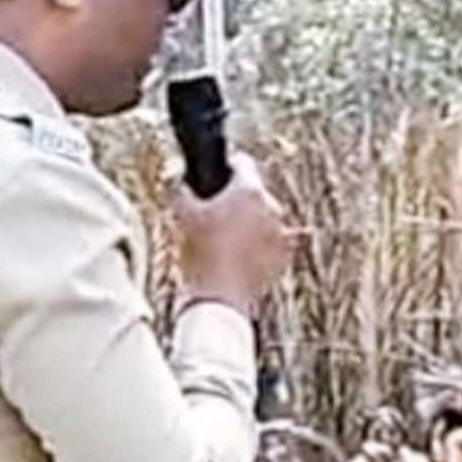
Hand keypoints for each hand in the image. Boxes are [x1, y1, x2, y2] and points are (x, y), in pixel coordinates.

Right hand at [174, 153, 291, 314]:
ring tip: (226, 236)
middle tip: (214, 213)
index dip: (225, 167)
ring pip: (264, 216)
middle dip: (237, 198)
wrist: (219, 299)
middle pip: (254, 191)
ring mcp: (282, 231)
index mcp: (250, 190)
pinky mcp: (285, 254)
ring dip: (250, 220)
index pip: (241, 162)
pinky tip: (243, 251)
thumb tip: (177, 174)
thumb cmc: (200, 254)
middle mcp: (273, 206)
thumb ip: (178, 186)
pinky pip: (273, 240)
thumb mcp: (181, 214)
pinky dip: (261, 242)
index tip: (216, 175)